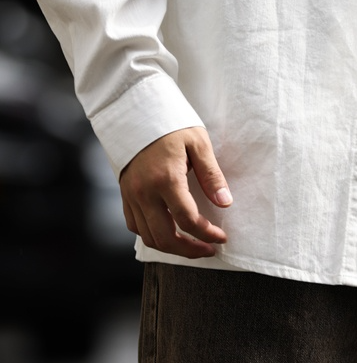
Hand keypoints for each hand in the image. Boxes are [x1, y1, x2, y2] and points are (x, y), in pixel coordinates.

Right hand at [120, 126, 232, 258]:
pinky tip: (168, 231)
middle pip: (166, 237)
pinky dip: (152, 235)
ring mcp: (131, 196)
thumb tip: (225, 203)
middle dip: (190, 250)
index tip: (221, 237)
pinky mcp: (125, 195)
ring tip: (192, 246)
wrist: (137, 112)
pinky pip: (135, 226)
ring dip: (171, 248)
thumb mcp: (198, 143)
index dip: (207, 234)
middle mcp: (145, 192)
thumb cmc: (172, 125)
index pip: (188, 219)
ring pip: (149, 237)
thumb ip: (212, 176)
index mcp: (166, 179)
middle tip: (209, 250)